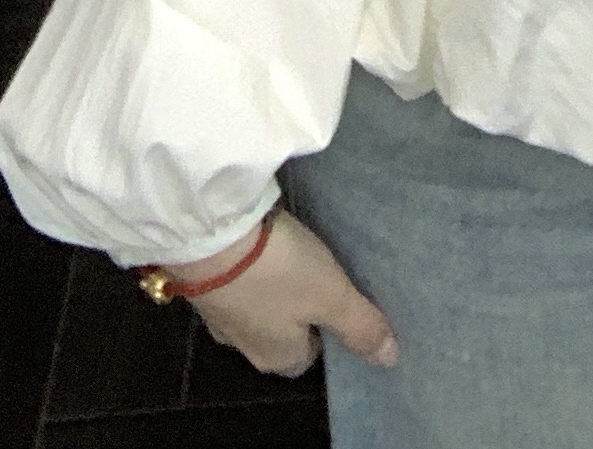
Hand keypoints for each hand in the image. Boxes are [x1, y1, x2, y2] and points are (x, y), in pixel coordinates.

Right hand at [166, 207, 398, 379]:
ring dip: (274, 283)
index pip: (309, 356)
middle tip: (323, 270)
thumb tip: (390, 359)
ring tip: (295, 251)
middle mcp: (245, 345)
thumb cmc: (278, 271)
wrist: (209, 234)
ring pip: (258, 305)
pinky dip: (251, 264)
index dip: (328, 330)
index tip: (341, 298)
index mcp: (278, 358)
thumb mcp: (331, 295)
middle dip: (301, 306)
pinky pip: (237, 280)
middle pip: (283, 332)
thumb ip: (361, 326)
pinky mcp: (202, 281)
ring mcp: (219, 314)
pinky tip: (261, 240)